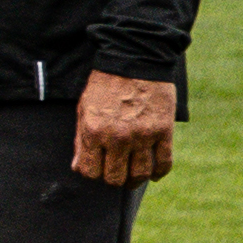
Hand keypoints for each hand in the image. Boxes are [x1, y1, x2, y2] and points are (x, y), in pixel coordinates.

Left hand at [72, 68, 178, 186]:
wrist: (134, 62)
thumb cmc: (104, 85)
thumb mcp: (83, 109)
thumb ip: (80, 140)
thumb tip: (78, 167)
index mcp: (93, 131)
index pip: (89, 171)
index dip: (92, 174)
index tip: (97, 169)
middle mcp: (117, 137)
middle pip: (115, 177)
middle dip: (113, 179)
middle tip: (116, 174)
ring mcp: (142, 135)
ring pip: (139, 174)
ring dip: (135, 180)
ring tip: (133, 178)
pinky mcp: (163, 131)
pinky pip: (164, 162)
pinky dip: (159, 172)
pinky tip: (153, 173)